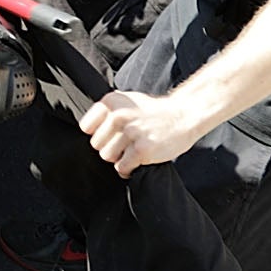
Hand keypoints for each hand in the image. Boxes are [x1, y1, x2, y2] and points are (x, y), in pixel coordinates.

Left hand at [78, 87, 208, 176]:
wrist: (184, 116)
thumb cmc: (153, 112)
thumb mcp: (127, 101)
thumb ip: (107, 112)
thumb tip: (86, 130)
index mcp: (112, 101)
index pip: (87, 127)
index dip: (99, 134)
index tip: (111, 135)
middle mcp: (119, 115)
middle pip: (96, 144)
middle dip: (110, 147)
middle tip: (126, 144)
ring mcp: (131, 132)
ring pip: (107, 157)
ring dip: (119, 158)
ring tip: (133, 151)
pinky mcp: (142, 149)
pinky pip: (122, 167)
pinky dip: (128, 168)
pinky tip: (139, 159)